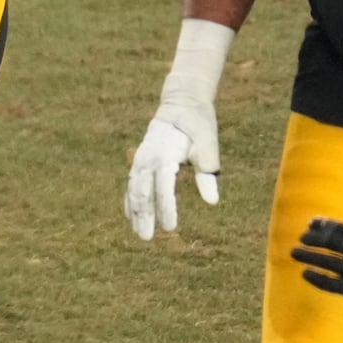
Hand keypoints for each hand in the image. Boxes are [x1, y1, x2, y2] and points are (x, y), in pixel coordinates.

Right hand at [125, 91, 220, 241]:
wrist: (181, 105)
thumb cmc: (198, 126)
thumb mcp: (208, 144)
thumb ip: (208, 172)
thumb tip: (212, 201)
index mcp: (164, 153)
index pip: (163, 186)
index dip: (165, 207)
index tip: (170, 228)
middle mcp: (147, 157)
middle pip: (141, 190)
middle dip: (144, 215)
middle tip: (147, 238)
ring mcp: (140, 158)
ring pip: (133, 188)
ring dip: (135, 211)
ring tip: (140, 233)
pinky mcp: (140, 161)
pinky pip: (131, 183)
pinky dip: (130, 199)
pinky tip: (131, 216)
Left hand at [293, 219, 342, 322]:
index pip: (341, 227)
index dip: (323, 225)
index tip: (311, 223)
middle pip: (330, 242)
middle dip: (312, 238)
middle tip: (301, 238)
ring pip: (327, 260)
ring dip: (308, 255)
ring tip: (294, 252)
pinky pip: (332, 283)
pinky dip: (317, 278)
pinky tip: (305, 274)